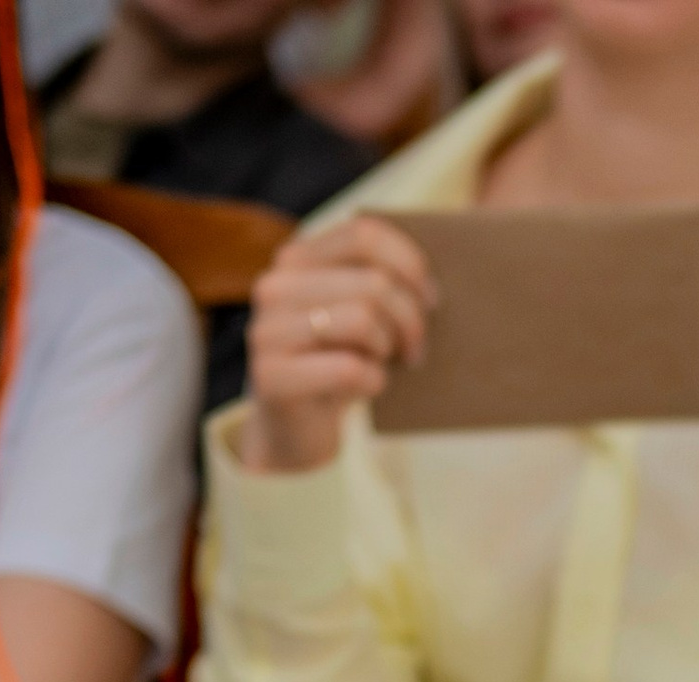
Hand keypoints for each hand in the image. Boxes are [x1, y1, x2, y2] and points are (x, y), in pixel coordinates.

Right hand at [241, 215, 435, 474]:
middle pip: (373, 282)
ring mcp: (268, 329)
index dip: (408, 264)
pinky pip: (349, 368)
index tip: (430, 299)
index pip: (363, 234)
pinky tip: (370, 386)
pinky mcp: (270, 376)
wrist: (295, 431)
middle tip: (416, 349)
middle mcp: (275, 285)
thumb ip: (377, 286)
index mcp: (297, 259)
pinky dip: (374, 380)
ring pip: (362, 319)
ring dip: (389, 348)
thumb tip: (430, 285)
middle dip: (410, 319)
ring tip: (389, 364)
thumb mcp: (356, 317)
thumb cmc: (335, 366)